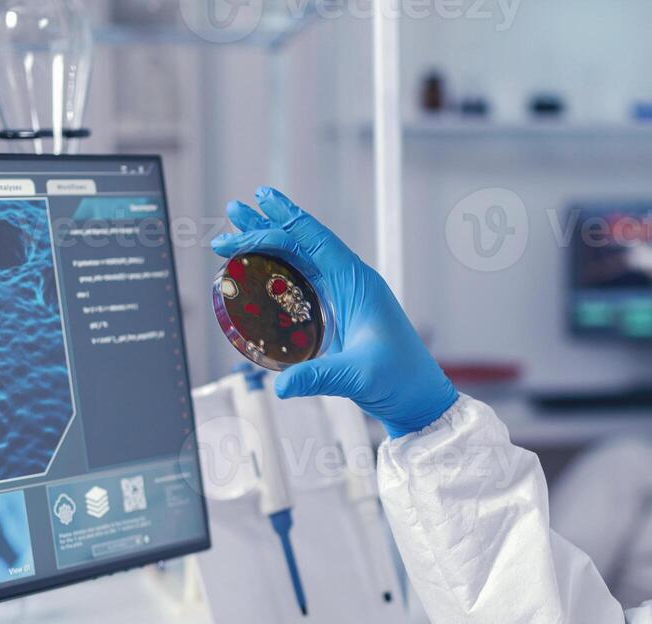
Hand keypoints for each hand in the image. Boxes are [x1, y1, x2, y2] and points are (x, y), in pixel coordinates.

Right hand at [210, 187, 457, 437]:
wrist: (418, 400)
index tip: (261, 197)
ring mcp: (343, 299)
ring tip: (234, 235)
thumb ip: (320, 378)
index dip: (288, 217)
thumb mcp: (358, 376)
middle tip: (233, 213)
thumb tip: (281, 386)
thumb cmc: (401, 380)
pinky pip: (302, 286)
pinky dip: (276, 275)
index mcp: (359, 283)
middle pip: (302, 245)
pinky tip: (256, 274)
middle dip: (266, 228)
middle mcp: (350, 284)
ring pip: (299, 263)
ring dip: (267, 248)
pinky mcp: (337, 316)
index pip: (316, 240)